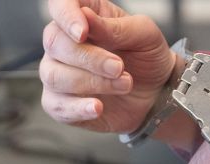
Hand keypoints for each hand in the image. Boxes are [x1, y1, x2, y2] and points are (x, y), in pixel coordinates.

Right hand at [40, 0, 175, 133]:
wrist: (154, 94)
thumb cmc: (146, 58)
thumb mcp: (144, 35)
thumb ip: (115, 27)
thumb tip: (86, 17)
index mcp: (83, 16)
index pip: (59, 5)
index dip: (66, 16)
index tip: (83, 33)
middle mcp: (63, 42)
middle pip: (54, 43)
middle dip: (89, 58)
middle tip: (119, 67)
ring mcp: (57, 73)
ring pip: (54, 76)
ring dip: (91, 82)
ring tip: (123, 84)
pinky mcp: (59, 103)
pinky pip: (55, 105)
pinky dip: (78, 108)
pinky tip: (97, 107)